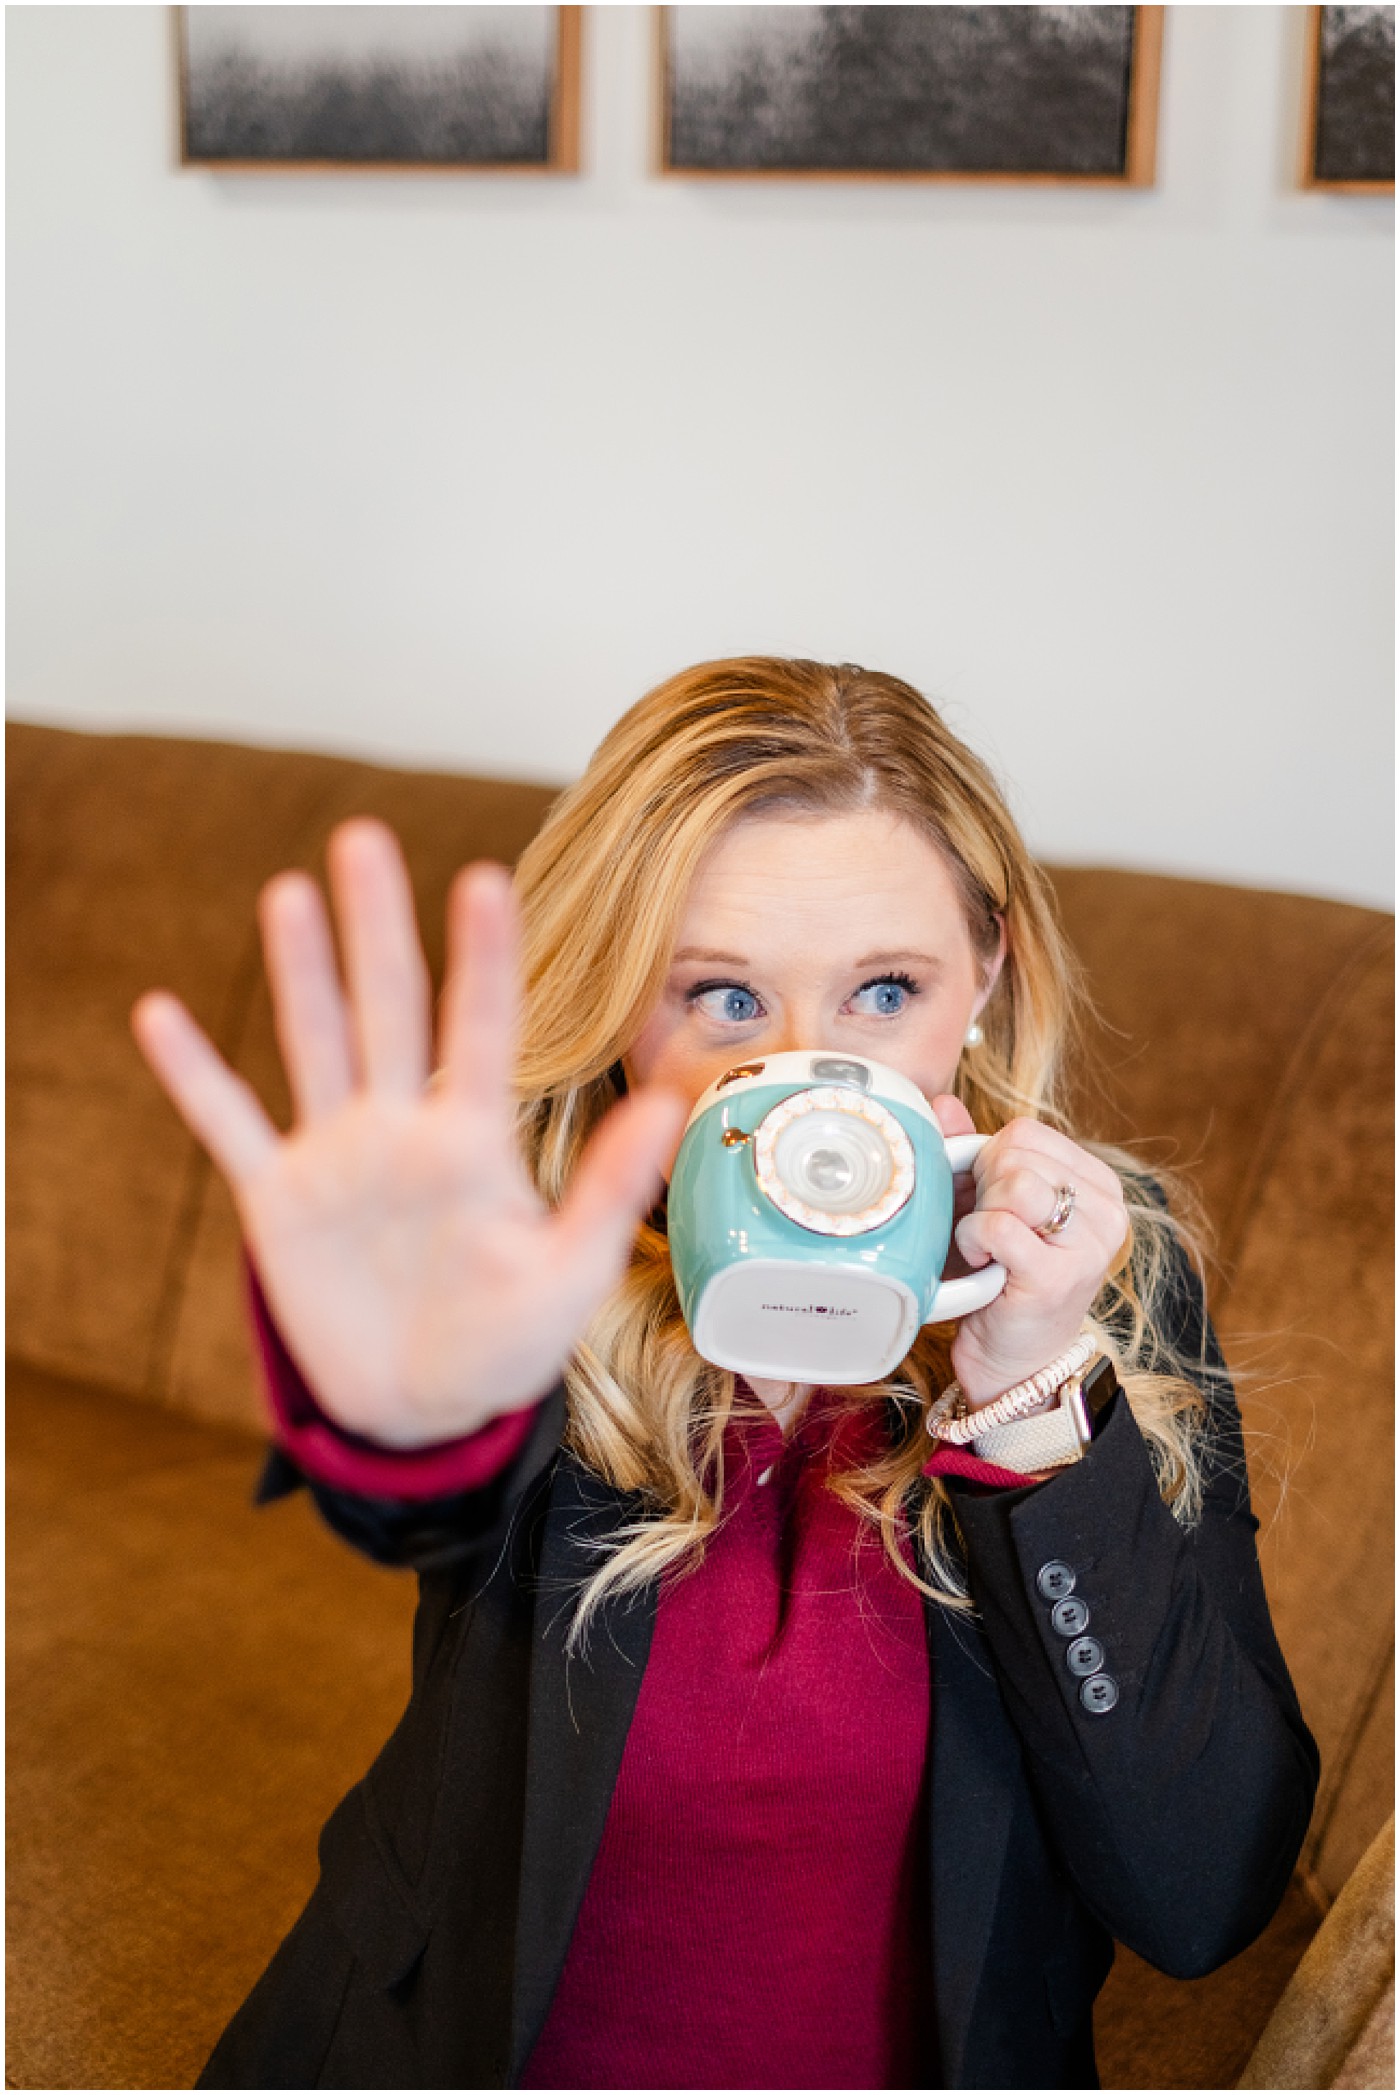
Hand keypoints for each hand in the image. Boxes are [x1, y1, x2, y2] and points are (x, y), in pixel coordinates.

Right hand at [131, 821, 687, 1447]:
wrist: (422, 1412)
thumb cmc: (504, 1342)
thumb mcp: (567, 1275)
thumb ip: (608, 1188)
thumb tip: (670, 1102)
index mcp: (474, 1140)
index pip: (482, 1029)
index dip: (482, 957)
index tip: (484, 878)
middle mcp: (401, 1128)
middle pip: (388, 1008)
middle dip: (376, 927)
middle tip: (363, 839)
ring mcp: (336, 1157)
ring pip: (313, 1044)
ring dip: (298, 974)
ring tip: (288, 893)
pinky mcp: (277, 1200)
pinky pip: (229, 1126)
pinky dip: (195, 1076)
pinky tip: (158, 1014)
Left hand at [931, 1097, 1127, 1409]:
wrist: (1014, 1361)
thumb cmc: (1002, 1278)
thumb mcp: (991, 1206)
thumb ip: (973, 1152)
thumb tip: (942, 1102)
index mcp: (1098, 1183)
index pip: (1026, 1132)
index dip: (988, 1161)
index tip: (990, 1201)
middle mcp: (1107, 1209)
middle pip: (1016, 1153)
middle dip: (982, 1188)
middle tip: (989, 1230)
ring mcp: (1089, 1244)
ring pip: (1012, 1183)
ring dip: (980, 1214)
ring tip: (988, 1247)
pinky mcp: (1059, 1276)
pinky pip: (997, 1226)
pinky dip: (974, 1241)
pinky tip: (984, 1265)